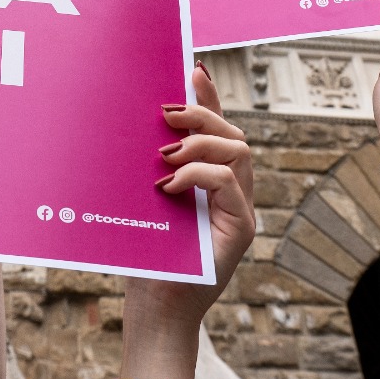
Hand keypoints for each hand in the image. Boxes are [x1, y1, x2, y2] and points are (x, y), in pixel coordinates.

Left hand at [124, 62, 256, 333]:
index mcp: (212, 184)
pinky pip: (227, 183)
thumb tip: (139, 128)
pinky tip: (168, 185)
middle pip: (233, 135)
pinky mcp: (240, 230)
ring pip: (238, 151)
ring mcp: (241, 211)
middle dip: (202, 114)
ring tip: (165, 154)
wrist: (157, 309)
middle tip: (166, 115)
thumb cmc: (148, 257)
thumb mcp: (147, 202)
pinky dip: (198, 175)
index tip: (191, 70)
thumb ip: (154, 170)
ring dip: (199, 143)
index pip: (219, 131)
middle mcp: (233, 194)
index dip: (209, 98)